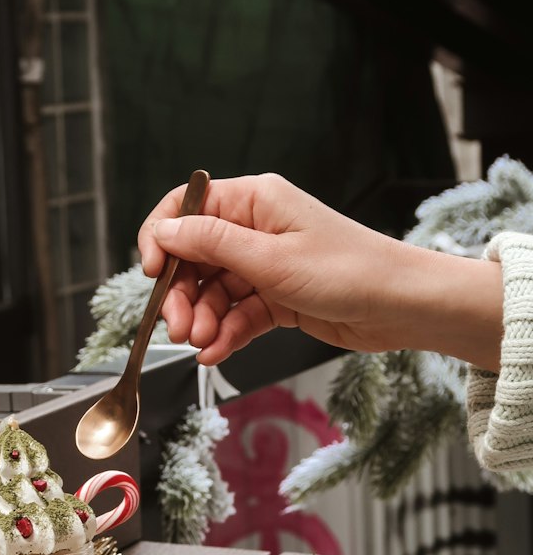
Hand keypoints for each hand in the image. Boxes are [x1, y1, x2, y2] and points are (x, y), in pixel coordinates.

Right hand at [138, 173, 502, 370]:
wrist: (402, 307)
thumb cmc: (348, 270)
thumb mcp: (271, 259)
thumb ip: (212, 244)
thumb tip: (164, 231)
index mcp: (254, 201)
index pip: (187, 208)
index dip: (162, 239)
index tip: (152, 273)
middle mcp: (255, 228)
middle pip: (194, 258)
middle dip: (181, 294)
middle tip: (177, 328)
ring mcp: (265, 264)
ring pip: (213, 291)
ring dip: (201, 319)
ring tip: (201, 344)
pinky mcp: (276, 297)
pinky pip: (236, 314)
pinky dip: (224, 334)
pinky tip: (215, 353)